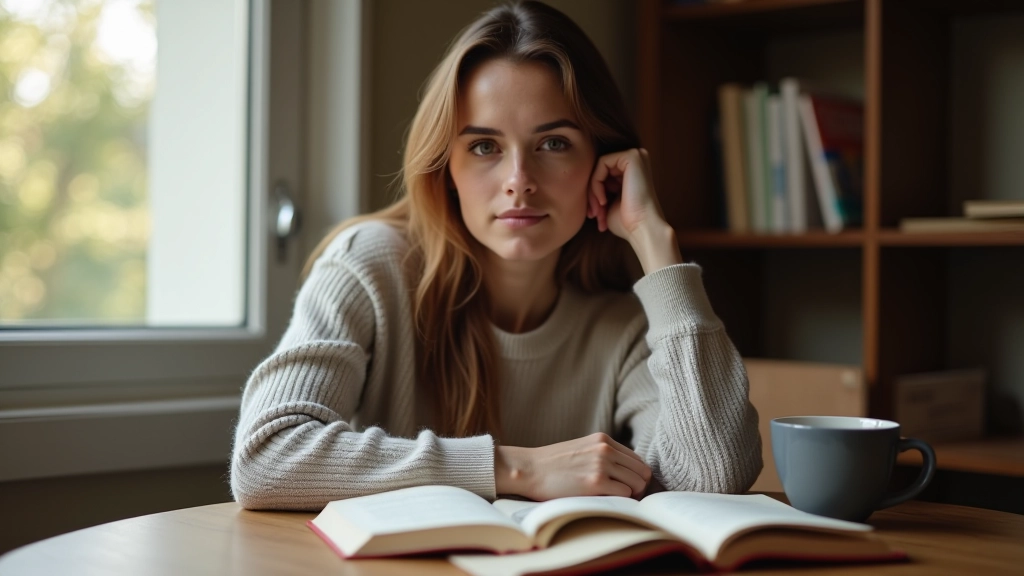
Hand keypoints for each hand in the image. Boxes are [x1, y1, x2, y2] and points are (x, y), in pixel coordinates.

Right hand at [495, 433, 651, 500]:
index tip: (629, 487)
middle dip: (639, 487)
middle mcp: (605, 449)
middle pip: (642, 471)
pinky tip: (607, 503)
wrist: (529, 469)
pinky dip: (621, 502)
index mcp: (603, 440)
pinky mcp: (595, 482)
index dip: (637, 476)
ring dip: (631, 496)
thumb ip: (603, 455)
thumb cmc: (552, 465)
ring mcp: (601, 465)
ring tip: (616, 501)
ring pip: (637, 483)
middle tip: (627, 499)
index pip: (637, 459)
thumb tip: (626, 473)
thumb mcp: (582, 449)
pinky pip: (624, 495)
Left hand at [588, 148, 664, 238]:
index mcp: (633, 169)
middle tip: (594, 214)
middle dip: (592, 193)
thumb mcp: (609, 202)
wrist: (642, 229)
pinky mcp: (632, 157)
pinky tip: (603, 201)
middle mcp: (636, 159)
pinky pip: (602, 163)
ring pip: (599, 167)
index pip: (603, 173)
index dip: (594, 193)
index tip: (594, 215)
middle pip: (600, 169)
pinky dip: (596, 184)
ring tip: (597, 212)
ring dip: (593, 191)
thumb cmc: (626, 222)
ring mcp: (636, 156)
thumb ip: (600, 189)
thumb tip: (582, 185)